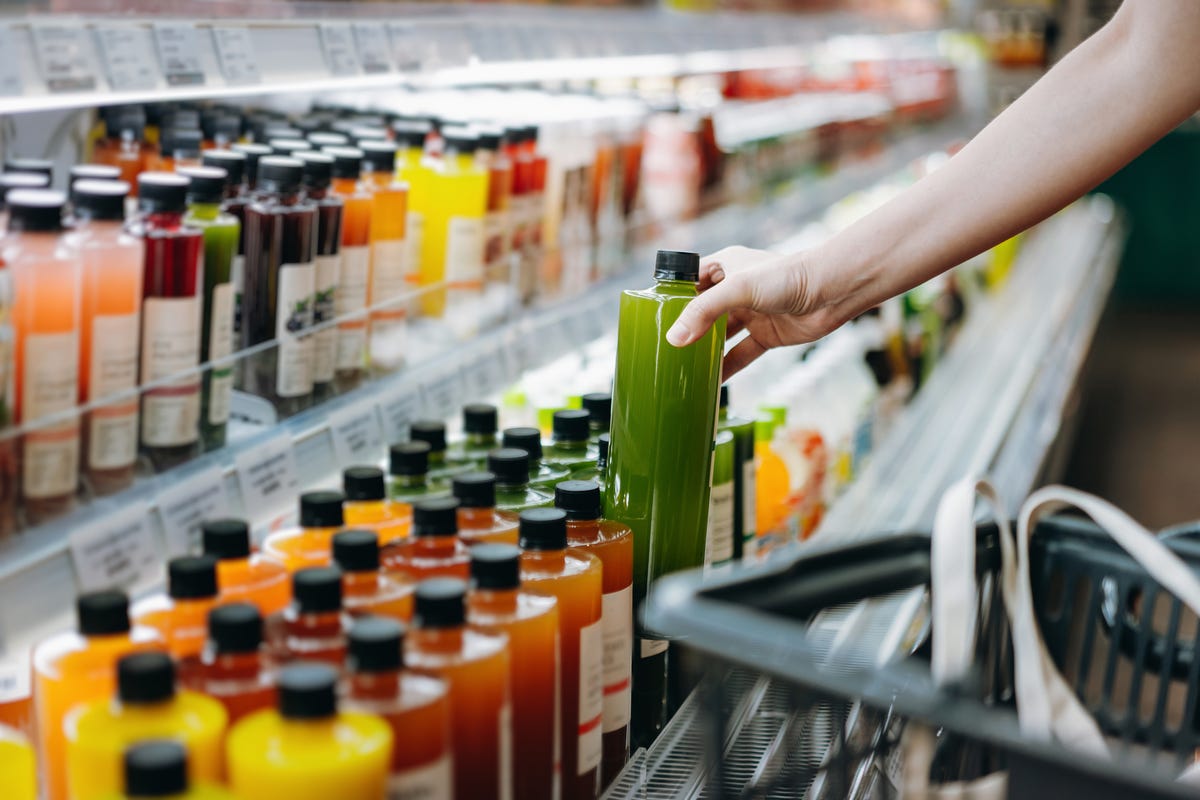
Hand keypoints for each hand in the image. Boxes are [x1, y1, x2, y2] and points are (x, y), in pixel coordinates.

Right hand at [666, 246, 844, 379]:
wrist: (833, 291)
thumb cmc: (788, 276)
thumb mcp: (738, 289)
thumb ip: (704, 312)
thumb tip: (674, 339)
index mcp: (725, 266)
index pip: (688, 281)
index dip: (671, 298)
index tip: (651, 318)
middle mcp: (735, 290)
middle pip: (702, 312)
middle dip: (685, 329)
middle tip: (661, 349)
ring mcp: (751, 314)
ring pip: (720, 336)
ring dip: (704, 351)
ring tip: (681, 369)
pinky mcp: (767, 335)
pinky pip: (740, 354)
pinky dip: (726, 368)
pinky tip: (711, 382)